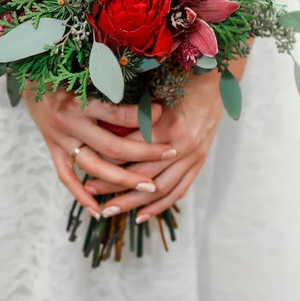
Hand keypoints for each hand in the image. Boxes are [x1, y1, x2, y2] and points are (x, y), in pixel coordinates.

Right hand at [23, 85, 175, 218]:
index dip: (142, 115)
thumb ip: (113, 83)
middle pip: (112, 147)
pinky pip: (66, 177)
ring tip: (149, 186)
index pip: (117, 114)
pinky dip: (81, 195)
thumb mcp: (87, 71)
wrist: (29, 76)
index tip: (162, 111)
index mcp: (79, 102)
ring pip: (94, 168)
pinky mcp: (52, 149)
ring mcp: (59, 140)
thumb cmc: (64, 70)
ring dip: (123, 179)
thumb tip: (147, 91)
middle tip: (170, 153)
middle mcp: (69, 124)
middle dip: (144, 153)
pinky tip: (98, 210)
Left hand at [85, 71, 222, 221]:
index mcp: (166, 125)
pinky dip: (160, 206)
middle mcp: (180, 145)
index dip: (106, 161)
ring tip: (110, 210)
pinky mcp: (199, 163)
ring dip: (133, 202)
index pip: (130, 150)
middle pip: (142, 174)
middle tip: (90, 192)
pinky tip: (141, 216)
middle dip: (114, 185)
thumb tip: (99, 129)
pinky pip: (179, 190)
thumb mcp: (153, 94)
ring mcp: (192, 157)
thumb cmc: (179, 83)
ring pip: (159, 188)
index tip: (85, 166)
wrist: (214, 84)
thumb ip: (131, 114)